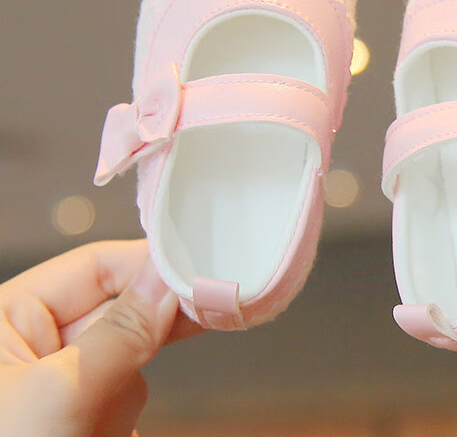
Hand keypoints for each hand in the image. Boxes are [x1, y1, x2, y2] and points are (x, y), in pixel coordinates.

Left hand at [0, 239, 202, 436]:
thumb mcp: (60, 394)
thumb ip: (123, 332)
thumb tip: (170, 281)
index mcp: (8, 319)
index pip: (93, 267)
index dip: (148, 263)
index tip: (202, 266)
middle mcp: (31, 346)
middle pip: (118, 312)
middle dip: (148, 331)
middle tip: (211, 315)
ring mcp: (55, 387)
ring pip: (128, 362)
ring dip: (125, 395)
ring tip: (91, 433)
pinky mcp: (75, 420)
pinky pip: (122, 402)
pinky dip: (119, 425)